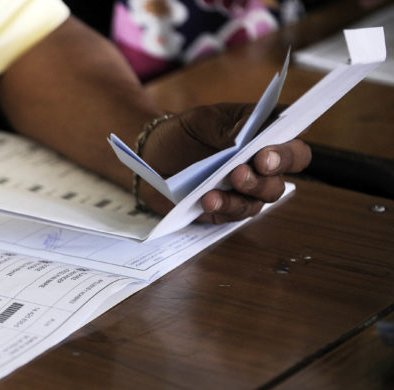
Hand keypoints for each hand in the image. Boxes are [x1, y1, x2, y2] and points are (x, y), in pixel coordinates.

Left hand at [137, 103, 311, 222]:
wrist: (152, 153)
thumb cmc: (187, 132)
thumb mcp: (207, 118)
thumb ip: (233, 123)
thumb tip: (251, 129)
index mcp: (265, 144)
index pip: (294, 151)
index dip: (288, 153)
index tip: (269, 151)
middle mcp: (259, 173)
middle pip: (279, 182)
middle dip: (267, 176)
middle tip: (251, 166)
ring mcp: (241, 195)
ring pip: (257, 202)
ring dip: (245, 192)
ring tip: (229, 180)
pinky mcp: (221, 212)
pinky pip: (229, 215)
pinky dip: (221, 206)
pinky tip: (208, 199)